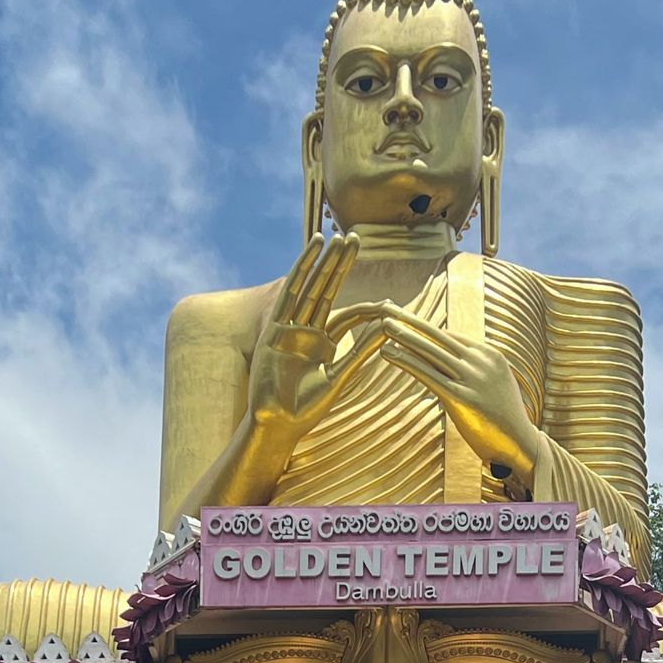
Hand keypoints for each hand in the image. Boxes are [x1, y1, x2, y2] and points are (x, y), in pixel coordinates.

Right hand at [247, 233, 384, 440]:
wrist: (278, 425)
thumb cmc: (307, 409)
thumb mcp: (340, 378)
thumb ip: (361, 353)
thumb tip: (388, 329)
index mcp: (323, 345)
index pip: (348, 316)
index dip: (366, 306)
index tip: (387, 301)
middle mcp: (306, 332)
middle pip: (326, 290)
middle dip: (339, 265)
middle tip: (353, 238)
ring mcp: (289, 328)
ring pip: (308, 287)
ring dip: (320, 262)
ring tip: (333, 237)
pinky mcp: (274, 330)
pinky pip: (290, 294)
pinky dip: (300, 271)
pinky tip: (312, 252)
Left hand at [367, 307, 541, 482]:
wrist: (520, 443)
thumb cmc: (503, 418)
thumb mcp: (495, 385)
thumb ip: (477, 370)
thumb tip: (456, 363)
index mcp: (490, 355)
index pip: (450, 337)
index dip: (425, 327)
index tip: (405, 317)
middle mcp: (481, 362)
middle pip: (439, 337)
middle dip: (412, 322)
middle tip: (388, 309)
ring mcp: (472, 379)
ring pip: (431, 352)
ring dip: (405, 337)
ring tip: (384, 326)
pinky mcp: (461, 398)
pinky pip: (428, 374)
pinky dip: (407, 361)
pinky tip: (389, 352)